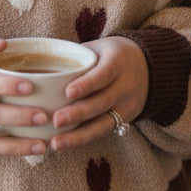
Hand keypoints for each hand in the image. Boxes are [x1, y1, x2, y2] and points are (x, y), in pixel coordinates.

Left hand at [47, 36, 148, 152]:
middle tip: (55, 120)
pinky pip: (104, 131)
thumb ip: (75, 55)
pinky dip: (83, 139)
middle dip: (78, 113)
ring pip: (103, 123)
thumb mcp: (99, 47)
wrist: (149, 66)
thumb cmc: (112, 54)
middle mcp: (126, 84)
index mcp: (118, 61)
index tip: (67, 93)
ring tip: (56, 142)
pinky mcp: (126, 120)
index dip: (87, 84)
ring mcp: (128, 105)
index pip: (103, 73)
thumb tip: (41, 61)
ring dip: (78, 136)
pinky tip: (65, 144)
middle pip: (102, 101)